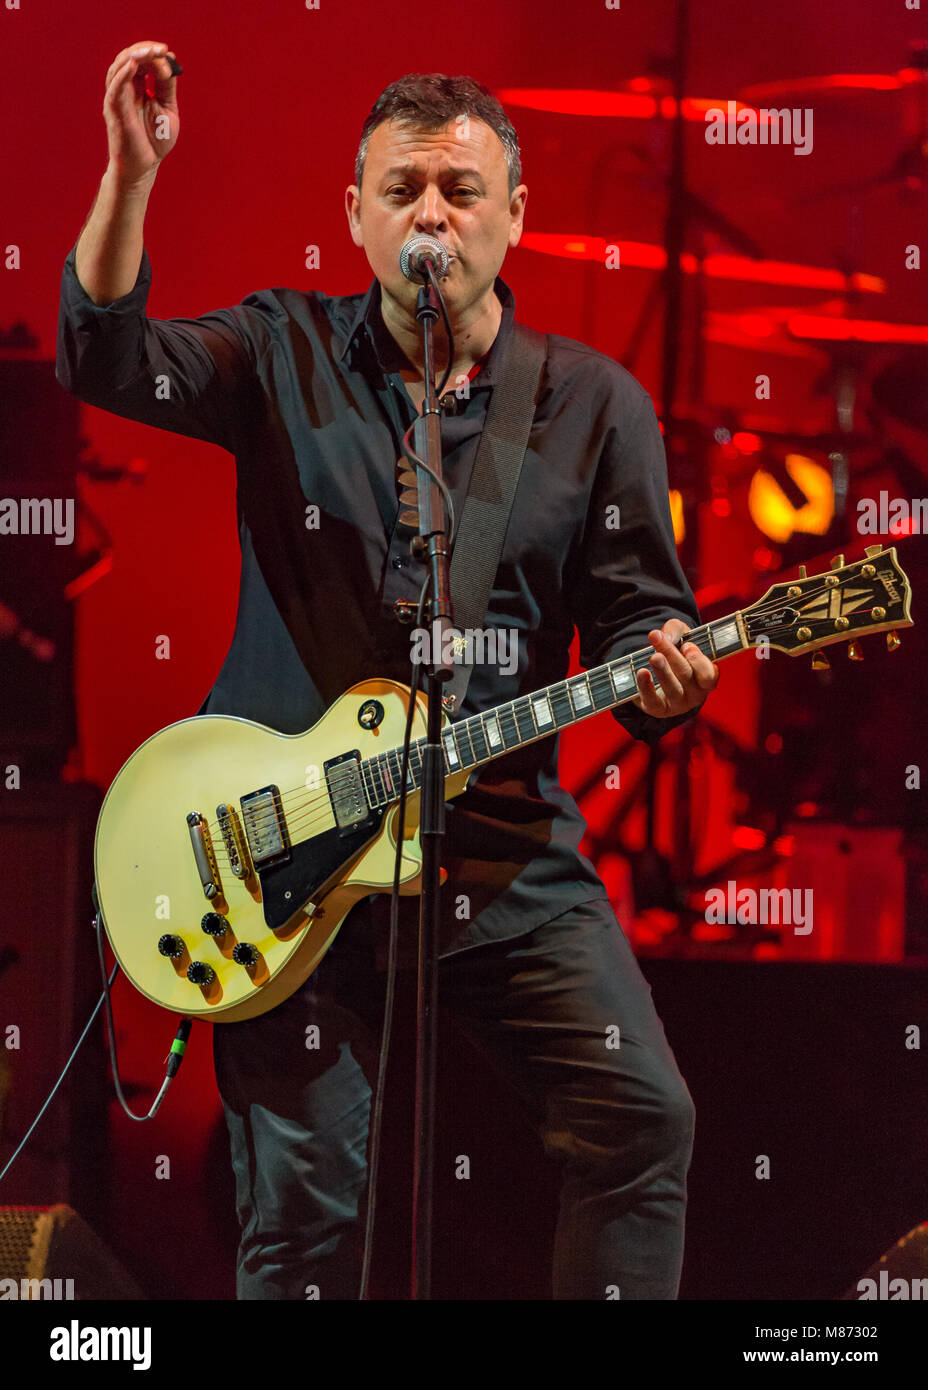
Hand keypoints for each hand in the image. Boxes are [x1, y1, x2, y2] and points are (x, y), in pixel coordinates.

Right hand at [102, 41, 179, 186]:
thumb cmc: (154, 141)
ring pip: (119, 67)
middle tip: (162, 49)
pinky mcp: (113, 109)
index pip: (141, 60)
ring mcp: (116, 97)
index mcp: (136, 86)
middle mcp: (124, 88)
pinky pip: (115, 86)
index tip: (168, 52)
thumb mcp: (167, 108)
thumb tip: (168, 61)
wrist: (144, 167)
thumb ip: (166, 85)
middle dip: (145, 50)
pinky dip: (123, 73)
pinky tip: (134, 64)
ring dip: (134, 56)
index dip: (153, 53)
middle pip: (128, 58)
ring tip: (151, 52)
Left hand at [633, 619, 718, 717]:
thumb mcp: (679, 636)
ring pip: (672, 689)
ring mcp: (678, 704)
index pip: (709, 675)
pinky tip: (641, 673)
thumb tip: (665, 636)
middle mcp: (696, 694)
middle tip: (659, 639)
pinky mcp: (659, 710)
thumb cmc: (675, 654)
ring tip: (654, 657)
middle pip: (686, 675)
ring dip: (663, 672)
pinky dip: (646, 687)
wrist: (656, 676)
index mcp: (706, 678)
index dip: (699, 662)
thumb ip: (675, 630)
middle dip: (672, 655)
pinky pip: (653, 702)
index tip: (686, 646)